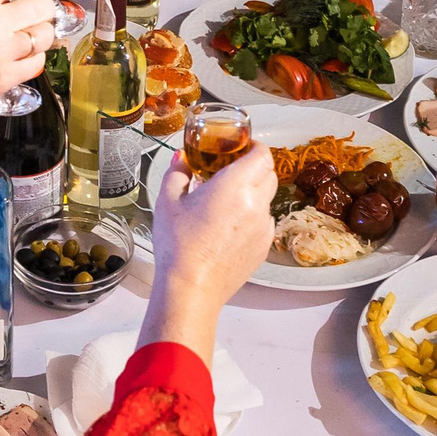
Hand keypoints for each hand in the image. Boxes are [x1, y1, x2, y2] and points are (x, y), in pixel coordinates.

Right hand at [138, 148, 278, 362]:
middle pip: (269, 174)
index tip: (243, 146)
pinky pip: (264, 222)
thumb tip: (180, 158)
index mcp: (234, 186)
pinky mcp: (263, 246)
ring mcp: (263, 227)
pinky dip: (252, 216)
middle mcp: (255, 204)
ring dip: (253, 193)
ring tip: (227, 202)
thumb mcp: (168, 201)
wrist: (191, 289)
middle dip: (254, 167)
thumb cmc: (178, 245)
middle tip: (233, 169)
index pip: (262, 155)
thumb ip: (177, 173)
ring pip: (267, 199)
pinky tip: (229, 226)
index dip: (255, 147)